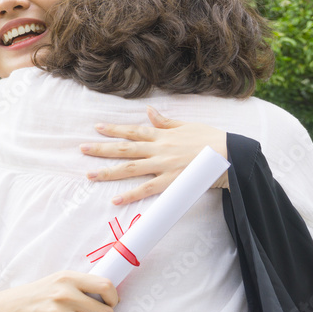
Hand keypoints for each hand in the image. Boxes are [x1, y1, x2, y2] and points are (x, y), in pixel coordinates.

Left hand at [80, 106, 228, 205]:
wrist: (230, 155)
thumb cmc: (211, 139)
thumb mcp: (187, 125)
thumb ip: (165, 121)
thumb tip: (149, 111)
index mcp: (162, 135)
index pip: (132, 131)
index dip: (114, 130)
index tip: (97, 128)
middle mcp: (158, 149)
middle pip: (124, 149)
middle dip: (102, 149)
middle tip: (82, 149)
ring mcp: (163, 166)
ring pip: (130, 169)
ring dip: (108, 172)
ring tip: (90, 175)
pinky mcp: (171, 182)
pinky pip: (146, 190)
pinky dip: (130, 195)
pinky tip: (115, 200)